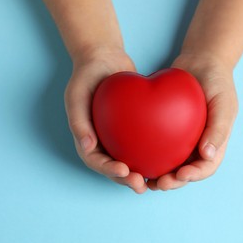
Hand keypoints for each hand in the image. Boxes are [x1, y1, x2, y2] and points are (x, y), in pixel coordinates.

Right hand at [64, 48, 147, 193]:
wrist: (105, 58)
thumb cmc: (86, 76)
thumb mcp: (76, 96)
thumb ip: (78, 122)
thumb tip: (87, 147)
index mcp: (87, 137)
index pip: (95, 161)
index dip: (108, 170)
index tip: (124, 171)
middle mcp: (102, 140)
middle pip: (113, 167)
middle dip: (127, 179)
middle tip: (142, 184)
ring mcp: (118, 135)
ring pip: (130, 160)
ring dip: (140, 173)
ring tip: (154, 180)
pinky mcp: (133, 128)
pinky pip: (142, 143)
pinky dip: (151, 153)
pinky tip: (166, 157)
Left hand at [147, 54, 238, 190]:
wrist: (201, 62)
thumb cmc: (218, 82)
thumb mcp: (224, 103)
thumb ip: (218, 129)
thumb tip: (208, 155)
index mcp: (214, 142)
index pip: (206, 166)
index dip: (193, 176)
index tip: (179, 176)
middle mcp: (198, 144)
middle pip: (185, 170)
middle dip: (172, 181)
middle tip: (157, 183)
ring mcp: (182, 137)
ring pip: (169, 162)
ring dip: (158, 174)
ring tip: (143, 179)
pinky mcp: (166, 128)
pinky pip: (157, 144)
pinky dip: (148, 153)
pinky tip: (134, 157)